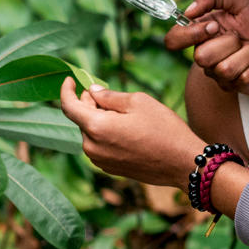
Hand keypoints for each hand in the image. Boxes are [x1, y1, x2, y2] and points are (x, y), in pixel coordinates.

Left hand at [58, 78, 205, 187]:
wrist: (182, 163)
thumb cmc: (164, 129)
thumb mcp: (138, 102)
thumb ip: (109, 96)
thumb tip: (92, 91)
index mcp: (97, 127)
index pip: (69, 106)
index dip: (66, 90)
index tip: (70, 80)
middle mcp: (92, 147)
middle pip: (81, 118)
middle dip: (89, 103)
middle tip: (108, 94)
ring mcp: (100, 161)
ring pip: (90, 132)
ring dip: (98, 119)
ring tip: (124, 114)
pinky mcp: (109, 169)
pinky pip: (99, 145)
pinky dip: (105, 134)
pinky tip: (126, 130)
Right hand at [163, 0, 248, 94]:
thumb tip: (188, 11)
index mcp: (204, 31)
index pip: (175, 40)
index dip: (189, 35)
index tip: (213, 26)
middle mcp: (209, 53)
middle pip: (200, 58)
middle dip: (228, 43)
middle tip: (243, 36)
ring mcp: (223, 72)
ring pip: (223, 69)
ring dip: (247, 54)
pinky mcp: (240, 86)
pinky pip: (241, 79)